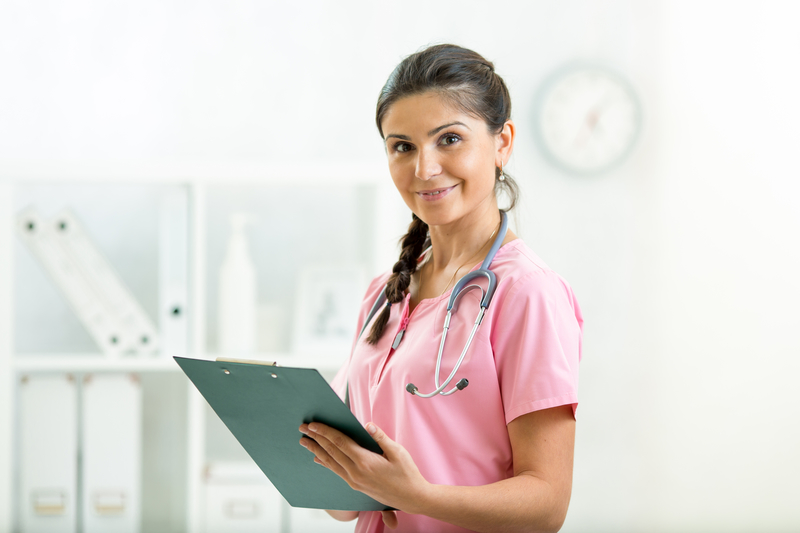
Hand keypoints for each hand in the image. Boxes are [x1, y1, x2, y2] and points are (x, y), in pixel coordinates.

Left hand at [299, 421, 428, 517]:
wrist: (412, 498)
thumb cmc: (407, 474)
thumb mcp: (398, 452)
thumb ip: (380, 438)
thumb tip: (367, 425)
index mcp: (365, 462)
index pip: (340, 443)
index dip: (326, 432)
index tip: (314, 424)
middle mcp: (356, 473)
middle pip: (331, 452)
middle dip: (316, 438)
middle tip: (303, 428)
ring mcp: (354, 481)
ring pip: (331, 462)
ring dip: (316, 450)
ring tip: (305, 442)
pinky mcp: (356, 485)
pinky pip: (336, 471)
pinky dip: (326, 463)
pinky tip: (318, 459)